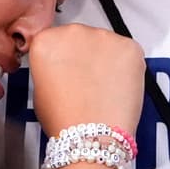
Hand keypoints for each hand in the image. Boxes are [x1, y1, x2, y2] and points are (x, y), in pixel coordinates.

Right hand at [29, 24, 144, 137]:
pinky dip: (126, 66)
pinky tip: (118, 85)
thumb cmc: (65, 120)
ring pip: (105, 44)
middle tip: (86, 81)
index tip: (66, 68)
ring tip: (103, 87)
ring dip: (106, 59)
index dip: (62, 57)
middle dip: (84, 55)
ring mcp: (103, 37)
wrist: (92, 136)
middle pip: (81, 37)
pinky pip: (128, 51)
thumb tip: (63, 67)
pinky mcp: (129, 46)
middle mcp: (73, 32)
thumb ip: (51, 68)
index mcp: (47, 41)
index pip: (54, 38)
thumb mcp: (40, 89)